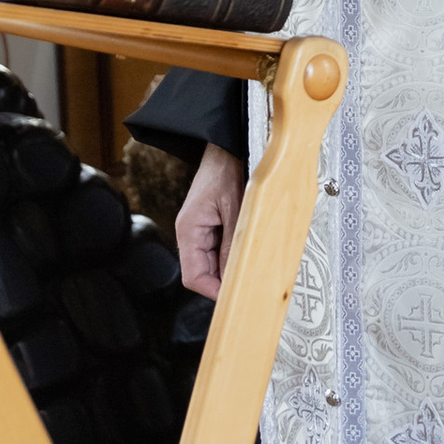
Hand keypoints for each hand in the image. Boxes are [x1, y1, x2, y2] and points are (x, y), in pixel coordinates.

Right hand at [175, 144, 245, 298]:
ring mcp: (201, 231)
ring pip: (213, 264)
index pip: (193, 277)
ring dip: (232, 268)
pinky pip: (220, 251)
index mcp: (188, 230)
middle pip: (203, 273)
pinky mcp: (211, 227)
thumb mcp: (235, 207)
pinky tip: (251, 251)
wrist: (225, 145)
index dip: (213, 291)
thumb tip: (236, 275)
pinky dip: (234, 255)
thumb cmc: (226, 169)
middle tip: (252, 286)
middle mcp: (191, 234)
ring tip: (255, 267)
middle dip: (225, 282)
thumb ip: (234, 242)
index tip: (236, 297)